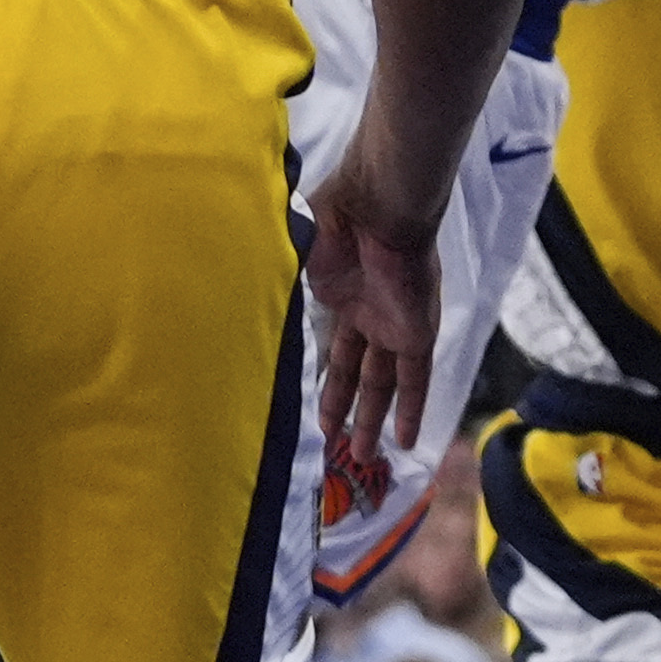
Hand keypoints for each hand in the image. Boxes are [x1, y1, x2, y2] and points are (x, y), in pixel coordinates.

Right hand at [305, 158, 443, 468]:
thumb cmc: (333, 220)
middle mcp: (369, 313)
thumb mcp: (296, 253)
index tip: (309, 401)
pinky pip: (415, 378)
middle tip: (334, 439)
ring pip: (384, 381)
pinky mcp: (416, 331)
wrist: (377, 205)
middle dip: (347, 406)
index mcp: (341, 291)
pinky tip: (404, 441)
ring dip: (374, 419)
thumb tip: (244, 298)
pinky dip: (411, 409)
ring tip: (365, 457)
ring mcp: (393, 324)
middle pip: (359, 370)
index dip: (326, 374)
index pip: (334, 344)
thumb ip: (280, 282)